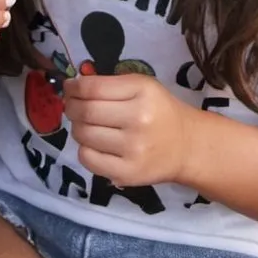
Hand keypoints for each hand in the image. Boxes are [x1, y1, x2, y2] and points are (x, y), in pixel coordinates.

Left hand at [63, 73, 196, 187]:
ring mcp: (133, 149)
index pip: (92, 88)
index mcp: (141, 92)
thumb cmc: (160, 111)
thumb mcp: (141, 86)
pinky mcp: (128, 173)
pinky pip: (89, 159)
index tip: (69, 88)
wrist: (188, 146)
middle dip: (71, 107)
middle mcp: (138, 119)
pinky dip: (84, 150)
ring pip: (83, 135)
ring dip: (77, 128)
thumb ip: (110, 84)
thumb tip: (73, 87)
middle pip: (85, 112)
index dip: (73, 87)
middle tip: (72, 106)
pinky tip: (94, 145)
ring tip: (85, 125)